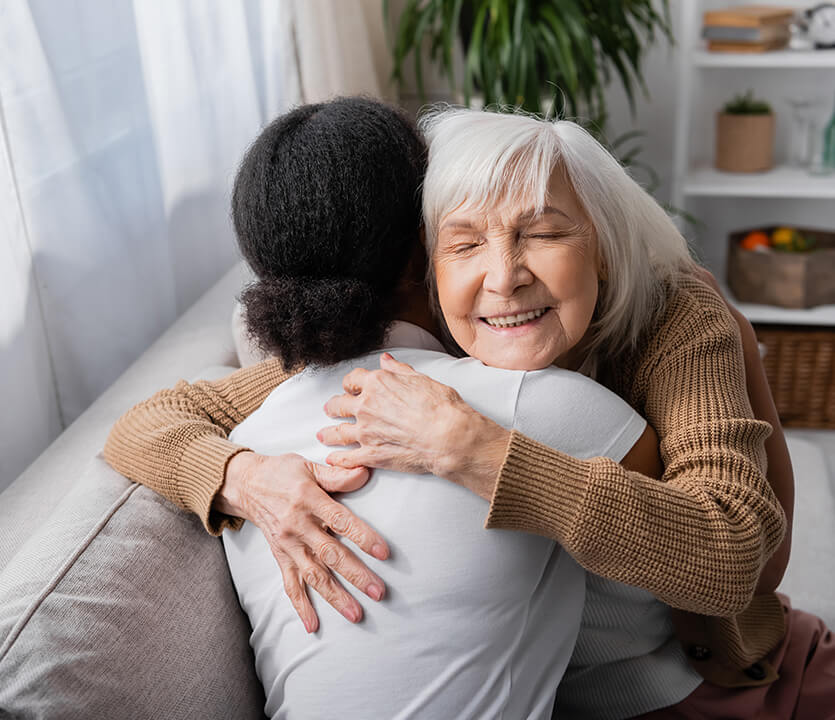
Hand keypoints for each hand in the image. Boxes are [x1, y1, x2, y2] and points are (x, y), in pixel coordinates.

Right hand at [218, 451, 389, 632]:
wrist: (246, 484)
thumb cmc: (282, 472)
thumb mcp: (309, 466)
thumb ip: (337, 475)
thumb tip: (365, 472)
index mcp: (308, 500)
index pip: (340, 521)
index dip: (362, 537)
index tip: (383, 552)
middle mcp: (298, 526)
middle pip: (330, 554)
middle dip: (355, 575)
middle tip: (378, 591)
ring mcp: (288, 544)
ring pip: (314, 575)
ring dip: (335, 596)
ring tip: (356, 614)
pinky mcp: (280, 557)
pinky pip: (289, 585)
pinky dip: (300, 606)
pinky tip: (313, 625)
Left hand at [318, 353, 509, 499]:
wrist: (448, 436)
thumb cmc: (441, 407)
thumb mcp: (421, 379)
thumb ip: (398, 370)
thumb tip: (386, 360)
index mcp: (377, 384)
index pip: (352, 380)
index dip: (350, 384)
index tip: (350, 388)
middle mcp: (366, 406)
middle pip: (339, 404)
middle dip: (334, 406)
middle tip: (331, 409)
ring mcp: (366, 432)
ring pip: (338, 432)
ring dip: (329, 433)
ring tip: (323, 435)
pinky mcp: (371, 454)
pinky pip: (346, 458)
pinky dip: (338, 459)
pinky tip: (332, 459)